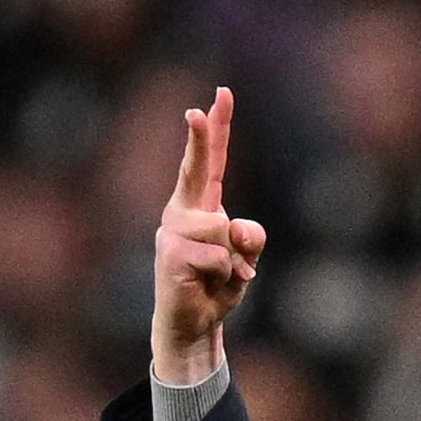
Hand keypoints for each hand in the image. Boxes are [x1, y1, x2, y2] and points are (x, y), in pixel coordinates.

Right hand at [152, 85, 266, 385]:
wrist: (192, 326)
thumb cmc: (216, 287)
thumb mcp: (246, 261)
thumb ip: (250, 239)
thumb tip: (236, 227)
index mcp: (202, 206)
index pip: (211, 163)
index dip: (215, 130)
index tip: (220, 95)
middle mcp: (183, 212)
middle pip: (196, 169)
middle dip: (200, 138)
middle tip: (198, 108)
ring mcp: (173, 231)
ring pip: (221, 228)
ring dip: (232, 258)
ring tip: (217, 275)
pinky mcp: (171, 254)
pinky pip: (217, 256)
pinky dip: (224, 274)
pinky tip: (206, 284)